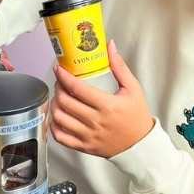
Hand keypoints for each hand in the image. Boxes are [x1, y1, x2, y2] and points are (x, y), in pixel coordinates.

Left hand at [49, 40, 153, 157]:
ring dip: (55, 105)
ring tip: (59, 98)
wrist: (140, 144)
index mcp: (107, 105)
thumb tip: (110, 46)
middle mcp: (95, 121)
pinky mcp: (84, 147)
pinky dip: (54, 125)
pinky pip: (60, 137)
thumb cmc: (137, 116)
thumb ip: (120, 67)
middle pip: (65, 102)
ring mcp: (88, 136)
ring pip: (59, 118)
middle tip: (60, 82)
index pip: (77, 88)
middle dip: (58, 88)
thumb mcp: (133, 89)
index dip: (63, 76)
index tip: (59, 68)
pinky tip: (58, 116)